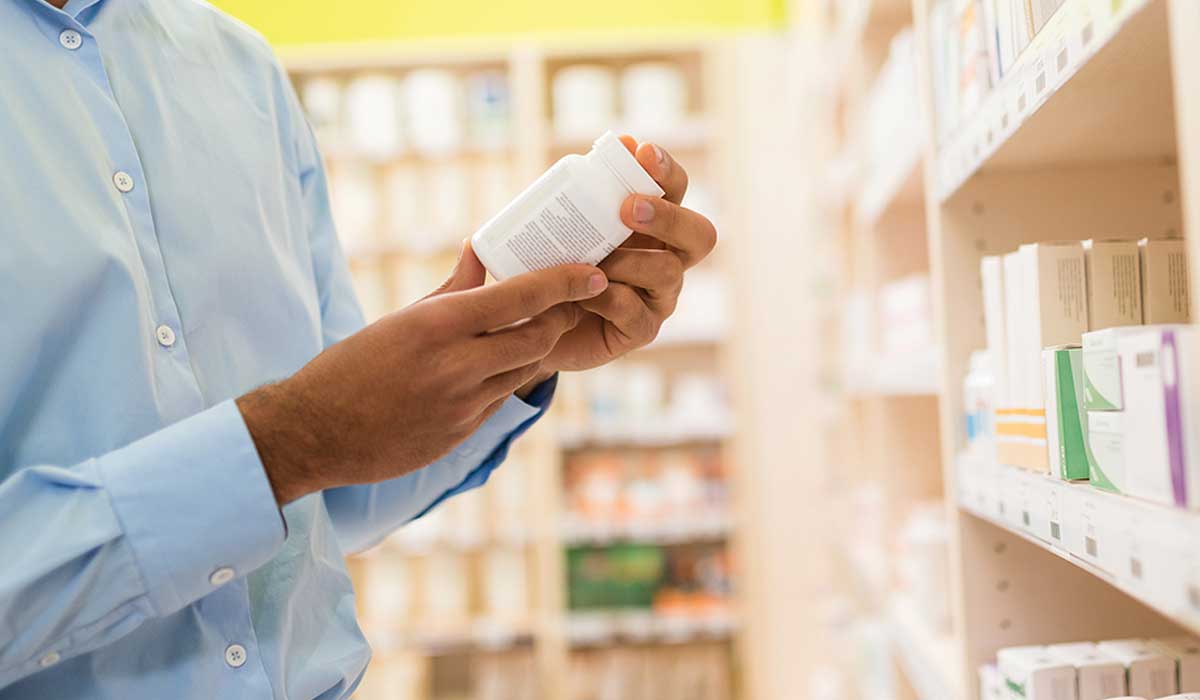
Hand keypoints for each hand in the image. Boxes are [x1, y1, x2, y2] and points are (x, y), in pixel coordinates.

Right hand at [238, 247, 607, 504]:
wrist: (315, 432)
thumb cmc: (354, 365)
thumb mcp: (403, 318)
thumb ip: (453, 288)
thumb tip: (481, 248)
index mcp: (439, 325)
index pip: (522, 297)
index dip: (565, 283)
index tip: (592, 273)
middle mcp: (457, 365)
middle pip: (539, 337)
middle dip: (561, 318)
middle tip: (571, 302)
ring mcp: (463, 405)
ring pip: (527, 371)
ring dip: (538, 349)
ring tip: (541, 329)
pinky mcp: (462, 434)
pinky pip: (502, 399)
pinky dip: (507, 379)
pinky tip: (498, 367)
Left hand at [539, 137, 717, 372]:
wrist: (532, 321)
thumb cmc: (554, 263)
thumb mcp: (563, 222)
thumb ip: (586, 186)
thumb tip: (618, 143)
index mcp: (654, 224)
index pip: (676, 189)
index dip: (666, 169)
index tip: (641, 152)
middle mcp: (668, 258)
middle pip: (700, 234)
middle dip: (668, 217)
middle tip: (629, 208)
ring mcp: (659, 297)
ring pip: (667, 272)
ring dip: (628, 260)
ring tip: (593, 259)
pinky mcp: (640, 330)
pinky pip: (635, 312)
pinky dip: (607, 298)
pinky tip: (583, 295)